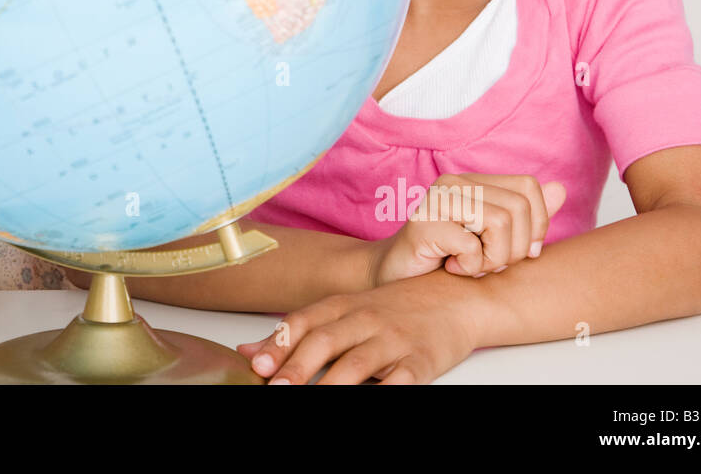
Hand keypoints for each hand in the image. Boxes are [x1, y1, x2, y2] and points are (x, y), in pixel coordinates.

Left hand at [237, 272, 479, 383]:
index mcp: (343, 306)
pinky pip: (398, 381)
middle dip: (297, 368)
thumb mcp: (344, 313)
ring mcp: (394, 339)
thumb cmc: (392, 309)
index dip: (279, 344)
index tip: (257, 366)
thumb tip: (246, 354)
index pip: (304, 322)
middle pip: (325, 341)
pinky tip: (367, 400)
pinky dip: (382, 392)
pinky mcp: (421, 361)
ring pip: (357, 364)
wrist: (454, 299)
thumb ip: (297, 333)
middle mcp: (366, 318)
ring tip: (312, 400)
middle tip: (277, 388)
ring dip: (331, 386)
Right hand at [370, 173, 565, 285]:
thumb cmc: (446, 260)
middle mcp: (454, 182)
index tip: (520, 252)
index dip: (537, 224)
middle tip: (488, 262)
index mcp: (472, 181)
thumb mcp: (493, 240)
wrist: (396, 279)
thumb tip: (560, 189)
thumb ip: (525, 217)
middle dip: (514, 249)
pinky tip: (451, 267)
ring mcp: (436, 200)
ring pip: (501, 224)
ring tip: (470, 265)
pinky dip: (469, 268)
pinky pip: (473, 246)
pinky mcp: (423, 224)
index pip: (528, 187)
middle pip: (519, 208)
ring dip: (493, 259)